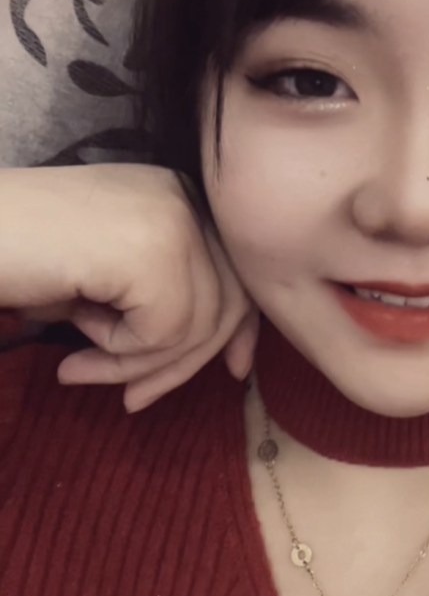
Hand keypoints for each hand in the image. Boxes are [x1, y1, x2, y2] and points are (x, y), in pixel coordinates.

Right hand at [0, 164, 258, 411]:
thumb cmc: (21, 258)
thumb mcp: (111, 279)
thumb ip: (168, 301)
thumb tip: (229, 356)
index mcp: (179, 196)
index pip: (238, 272)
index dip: (241, 329)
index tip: (235, 373)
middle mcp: (185, 199)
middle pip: (227, 304)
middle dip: (182, 365)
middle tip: (134, 400)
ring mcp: (174, 220)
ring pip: (196, 327)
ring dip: (136, 363)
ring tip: (81, 361)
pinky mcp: (155, 250)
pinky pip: (164, 333)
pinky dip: (118, 350)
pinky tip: (76, 332)